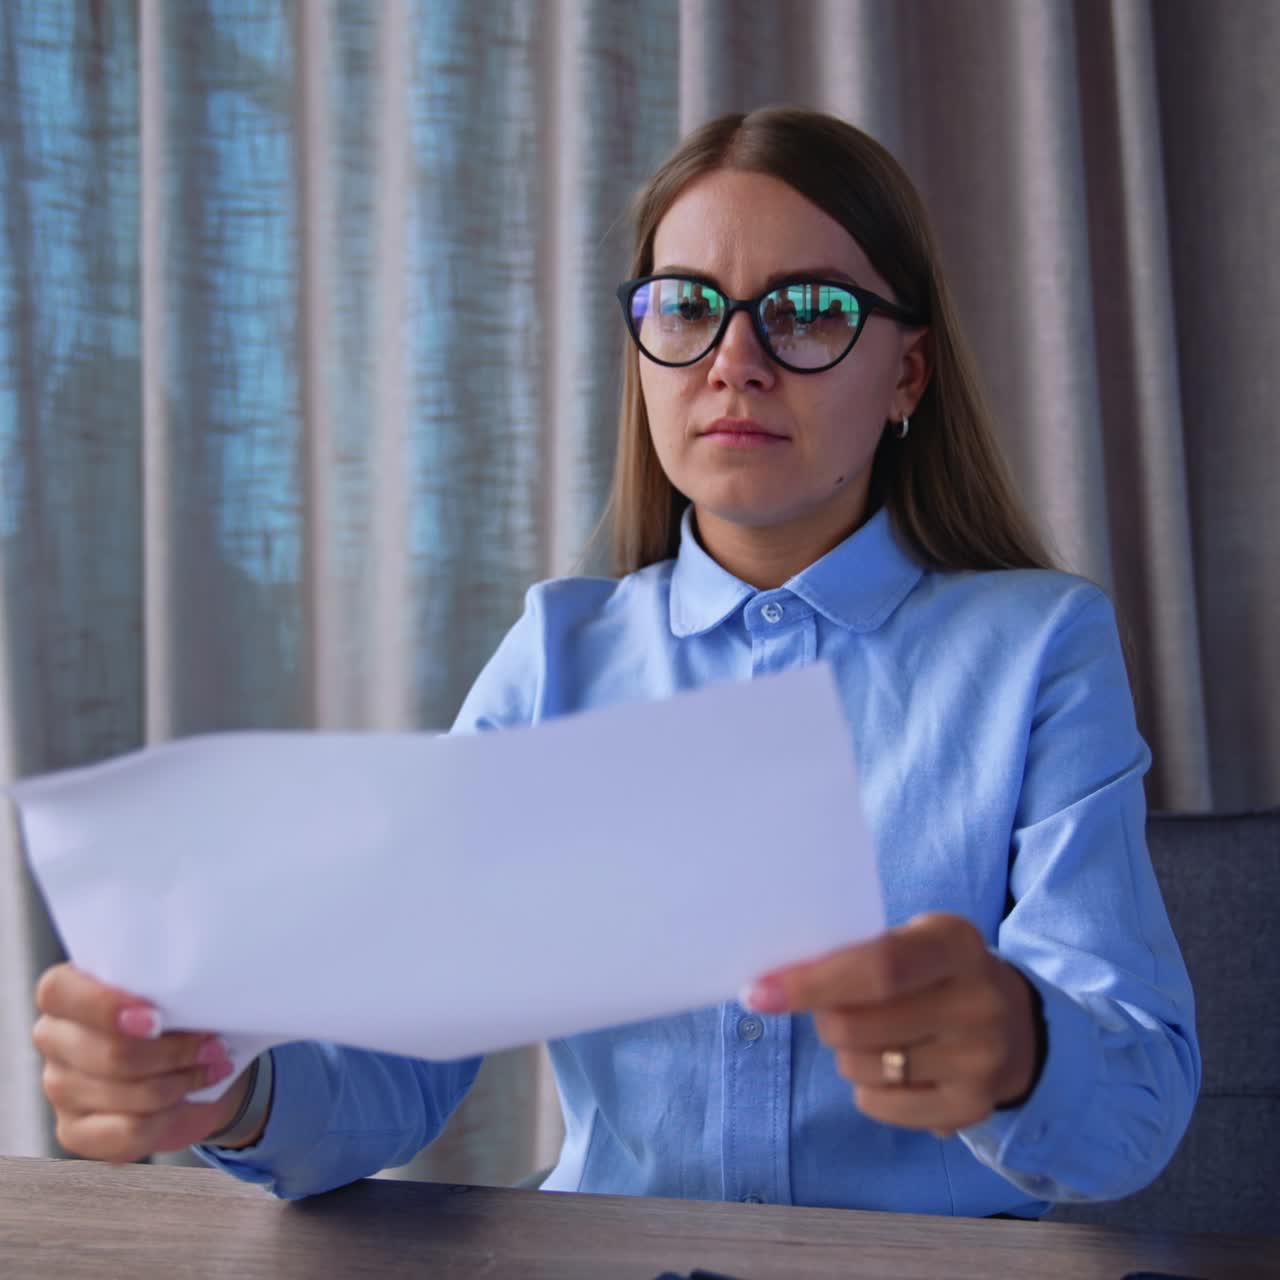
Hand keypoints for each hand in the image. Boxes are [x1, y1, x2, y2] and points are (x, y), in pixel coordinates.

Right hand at [32, 964, 253, 1162]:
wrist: (192, 1068)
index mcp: (67, 993)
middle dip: (174, 1052)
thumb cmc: (180, 1018)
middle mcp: (53, 1038)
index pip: (59, 992)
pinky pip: (129, 1131)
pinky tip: (190, 1097)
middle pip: (109, 1052)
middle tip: (216, 1045)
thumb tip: (187, 1002)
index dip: (106, 1007)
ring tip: (213, 1066)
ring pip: (125, 1093)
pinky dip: (170, 1116)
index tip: (157, 1019)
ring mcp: (58, 1088)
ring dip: (181, 1081)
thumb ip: (164, 992)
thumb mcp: (174, 995)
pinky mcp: (73, 1131)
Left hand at [744, 913, 1042, 1136]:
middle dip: (823, 1018)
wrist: (1016, 1024)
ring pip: (861, 1066)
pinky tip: (893, 1067)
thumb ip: (859, 953)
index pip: (877, 967)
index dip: (812, 983)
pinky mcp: (972, 1107)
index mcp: (956, 943)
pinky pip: (877, 1104)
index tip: (757, 992)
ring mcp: (979, 1059)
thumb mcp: (913, 941)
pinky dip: (866, 1088)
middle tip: (831, 1008)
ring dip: (846, 1052)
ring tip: (875, 1034)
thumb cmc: (935, 972)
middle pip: (858, 1025)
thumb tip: (775, 982)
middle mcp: (977, 1001)